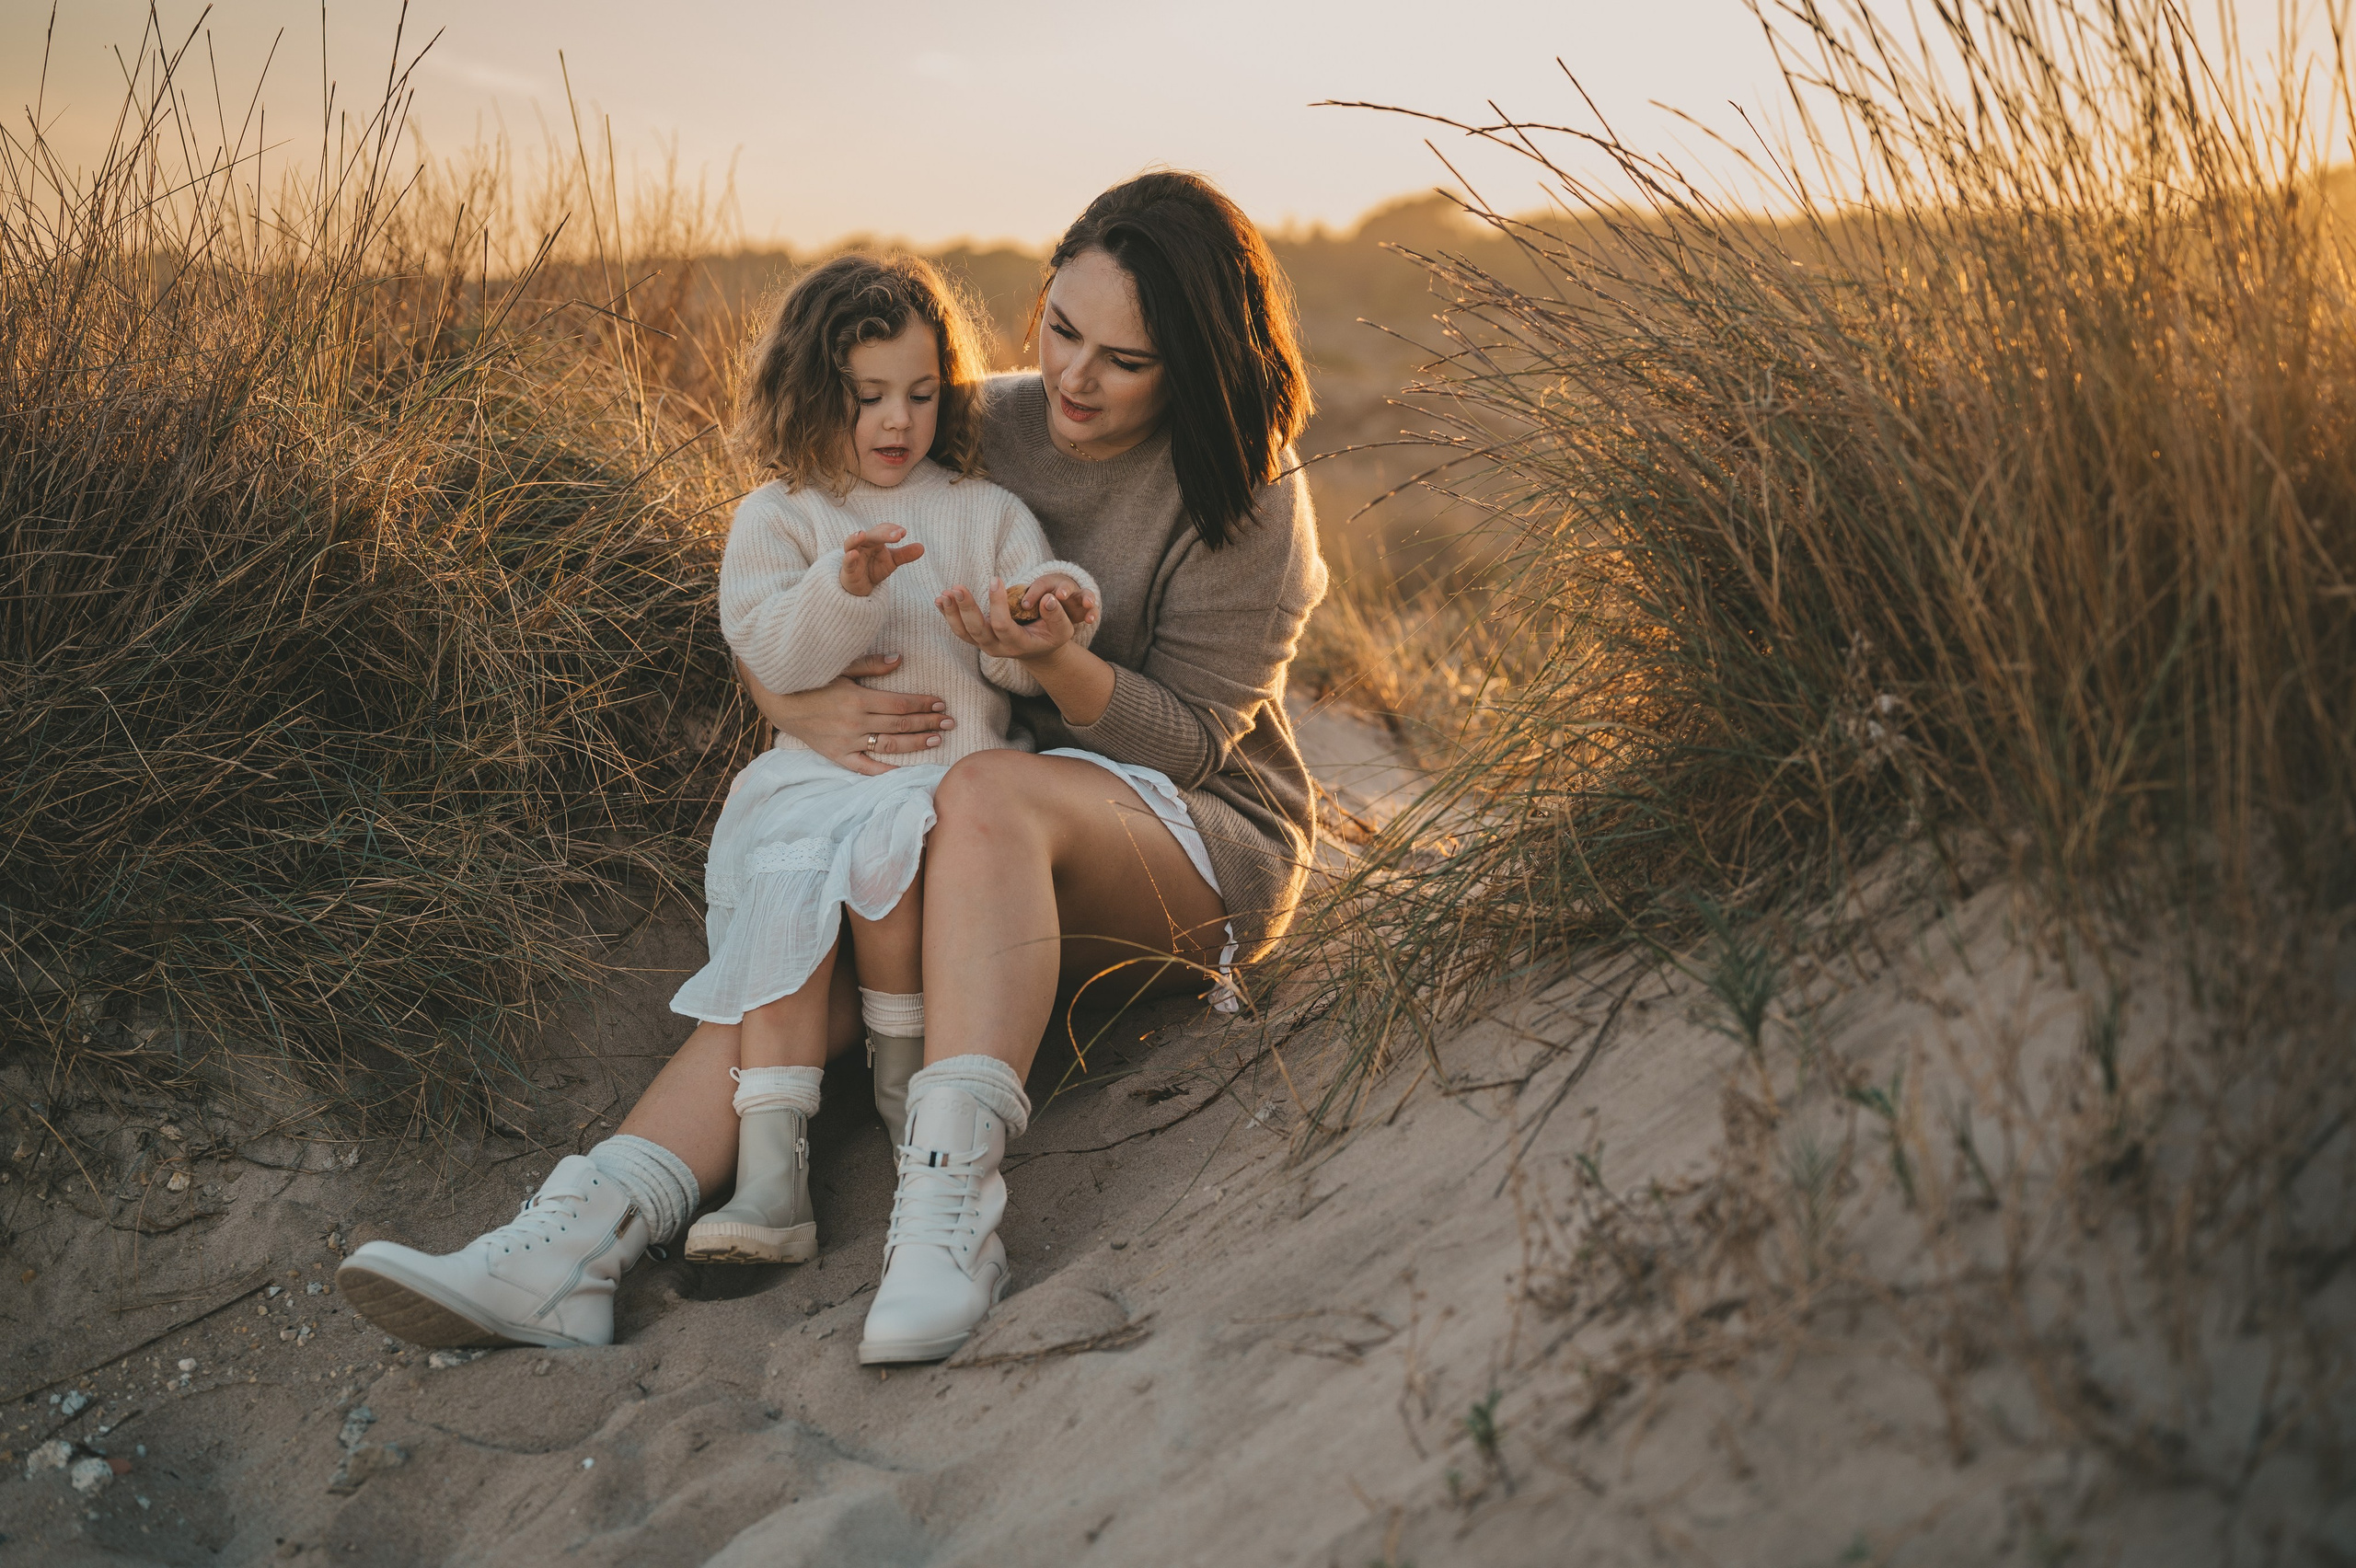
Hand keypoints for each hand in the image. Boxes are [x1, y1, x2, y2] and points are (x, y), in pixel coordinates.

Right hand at [735, 655, 952, 775]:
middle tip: (950, 722)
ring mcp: (846, 741)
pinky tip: (905, 771)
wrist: (779, 700)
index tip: (941, 702)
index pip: (900, 704)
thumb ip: (871, 664)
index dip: (924, 704)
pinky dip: (885, 771)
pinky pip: (864, 767)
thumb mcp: (840, 666)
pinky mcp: (837, 755)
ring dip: (916, 743)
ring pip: (889, 745)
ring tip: (938, 740)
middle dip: (928, 722)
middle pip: (900, 725)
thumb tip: (900, 660)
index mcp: (857, 698)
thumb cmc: (811, 679)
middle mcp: (855, 722)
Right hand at [840, 525, 922, 596]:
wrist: (860, 585)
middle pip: (871, 534)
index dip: (892, 529)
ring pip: (851, 543)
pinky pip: (846, 561)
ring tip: (862, 534)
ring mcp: (853, 555)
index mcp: (874, 540)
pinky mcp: (847, 569)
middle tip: (897, 536)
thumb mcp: (892, 561)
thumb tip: (922, 548)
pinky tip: (853, 554)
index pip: (882, 529)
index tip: (903, 533)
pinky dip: (849, 557)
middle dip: (883, 534)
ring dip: (856, 538)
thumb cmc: (874, 568)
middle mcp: (862, 544)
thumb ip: (905, 554)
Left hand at [938, 576, 1087, 661]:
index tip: (996, 579)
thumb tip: (1048, 598)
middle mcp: (997, 648)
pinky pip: (959, 630)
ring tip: (944, 594)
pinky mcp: (977, 639)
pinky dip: (948, 615)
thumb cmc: (1051, 635)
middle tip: (957, 587)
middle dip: (966, 608)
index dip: (997, 604)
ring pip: (963, 633)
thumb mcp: (1062, 629)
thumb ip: (1057, 615)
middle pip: (977, 630)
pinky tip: (941, 599)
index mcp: (1017, 644)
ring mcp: (985, 645)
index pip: (1002, 625)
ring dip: (951, 613)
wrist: (1039, 650)